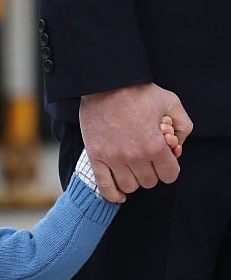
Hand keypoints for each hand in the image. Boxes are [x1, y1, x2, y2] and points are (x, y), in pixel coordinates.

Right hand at [80, 82, 193, 202]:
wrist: (106, 84)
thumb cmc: (137, 92)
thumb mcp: (170, 102)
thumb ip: (182, 125)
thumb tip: (178, 145)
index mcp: (154, 146)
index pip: (169, 175)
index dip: (169, 169)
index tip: (165, 162)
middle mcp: (134, 157)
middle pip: (149, 182)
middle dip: (152, 172)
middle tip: (148, 160)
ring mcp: (114, 159)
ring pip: (129, 187)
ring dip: (134, 180)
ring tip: (133, 168)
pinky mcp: (97, 158)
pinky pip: (105, 188)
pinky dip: (114, 195)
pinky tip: (120, 194)